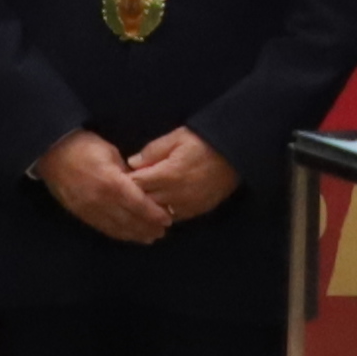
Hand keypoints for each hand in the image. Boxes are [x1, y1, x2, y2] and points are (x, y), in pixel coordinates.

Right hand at [41, 131, 168, 242]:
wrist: (51, 153)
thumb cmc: (84, 146)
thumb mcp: (111, 153)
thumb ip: (127, 172)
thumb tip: (141, 186)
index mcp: (111, 183)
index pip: (138, 204)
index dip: (154, 214)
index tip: (168, 219)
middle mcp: (101, 201)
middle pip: (129, 220)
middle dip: (147, 228)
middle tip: (163, 232)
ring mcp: (89, 210)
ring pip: (116, 228)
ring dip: (134, 234)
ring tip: (149, 238)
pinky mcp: (80, 214)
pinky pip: (102, 228)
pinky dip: (118, 233)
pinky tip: (128, 235)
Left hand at [122, 130, 242, 224]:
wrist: (235, 154)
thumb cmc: (203, 142)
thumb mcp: (176, 138)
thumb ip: (152, 151)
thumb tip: (132, 162)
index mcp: (168, 174)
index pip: (136, 184)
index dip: (126, 181)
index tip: (121, 178)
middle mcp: (175, 194)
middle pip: (144, 202)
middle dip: (135, 196)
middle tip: (128, 191)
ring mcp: (187, 206)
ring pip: (158, 213)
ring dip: (149, 207)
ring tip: (142, 201)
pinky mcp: (196, 211)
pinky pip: (173, 218)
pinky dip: (165, 213)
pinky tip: (160, 207)